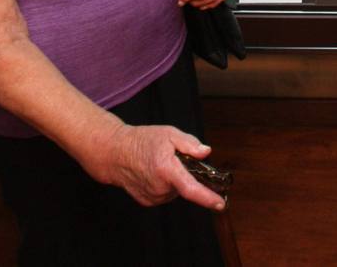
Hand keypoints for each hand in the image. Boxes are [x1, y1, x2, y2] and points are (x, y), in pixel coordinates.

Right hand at [100, 124, 225, 210]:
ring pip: (176, 191)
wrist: (115, 152)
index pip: (191, 189)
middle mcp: (159, 187)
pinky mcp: (147, 201)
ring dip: (176, 180)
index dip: (207, 198)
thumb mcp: (169, 133)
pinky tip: (155, 173)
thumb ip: (190, 143)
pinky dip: (166, 185)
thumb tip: (206, 152)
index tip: (220, 204)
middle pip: (186, 186)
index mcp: (166, 170)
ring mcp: (152, 196)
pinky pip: (166, 194)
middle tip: (175, 159)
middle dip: (187, 174)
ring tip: (161, 164)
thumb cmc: (142, 140)